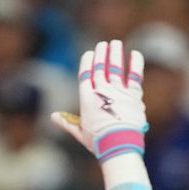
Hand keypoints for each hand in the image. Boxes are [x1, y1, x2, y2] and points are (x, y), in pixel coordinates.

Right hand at [51, 40, 146, 160]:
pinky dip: (135, 63)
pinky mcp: (133, 95)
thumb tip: (53, 116)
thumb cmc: (99, 142)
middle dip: (101, 54)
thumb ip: (67, 122)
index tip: (90, 53)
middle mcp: (101, 91)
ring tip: (116, 43)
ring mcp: (118, 91)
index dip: (88, 62)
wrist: (119, 146)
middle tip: (103, 44)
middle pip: (101, 67)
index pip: (85, 74)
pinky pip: (135, 75)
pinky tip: (135, 53)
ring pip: (116, 67)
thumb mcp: (80, 132)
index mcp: (87, 98)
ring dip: (115, 54)